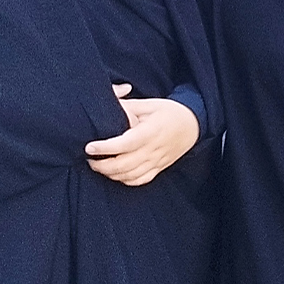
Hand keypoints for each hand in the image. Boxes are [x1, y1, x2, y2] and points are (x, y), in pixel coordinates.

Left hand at [85, 83, 199, 185]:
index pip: (125, 144)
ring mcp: (157, 161)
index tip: (89, 147)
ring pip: (129, 175)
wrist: (194, 124)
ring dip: (110, 173)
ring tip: (99, 165)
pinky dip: (125, 180)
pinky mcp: (159, 168)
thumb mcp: (149, 104)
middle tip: (90, 158)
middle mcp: (153, 149)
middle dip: (102, 165)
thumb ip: (126, 106)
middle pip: (124, 165)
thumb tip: (106, 103)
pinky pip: (140, 180)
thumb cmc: (169, 113)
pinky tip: (116, 173)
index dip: (105, 148)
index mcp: (150, 132)